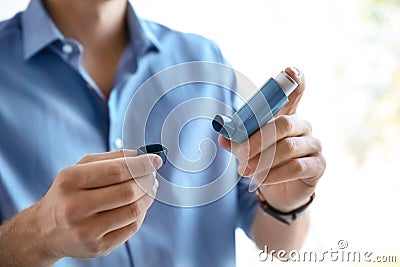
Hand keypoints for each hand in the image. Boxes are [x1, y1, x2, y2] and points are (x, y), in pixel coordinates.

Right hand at [35, 150, 161, 259]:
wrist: (46, 230)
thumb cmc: (68, 193)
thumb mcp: (80, 168)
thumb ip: (111, 158)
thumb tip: (141, 155)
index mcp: (70, 181)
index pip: (116, 171)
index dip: (141, 164)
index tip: (155, 160)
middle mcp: (75, 207)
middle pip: (128, 192)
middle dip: (147, 180)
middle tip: (152, 175)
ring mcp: (86, 231)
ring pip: (133, 211)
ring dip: (148, 196)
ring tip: (150, 187)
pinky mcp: (98, 248)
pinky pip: (132, 227)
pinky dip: (142, 213)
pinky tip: (140, 204)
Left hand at [219, 67, 325, 211]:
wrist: (278, 191)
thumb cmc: (263, 162)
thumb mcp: (247, 150)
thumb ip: (237, 141)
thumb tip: (223, 137)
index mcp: (286, 115)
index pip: (296, 93)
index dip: (295, 81)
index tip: (289, 70)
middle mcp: (303, 126)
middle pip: (284, 123)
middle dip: (258, 139)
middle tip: (240, 153)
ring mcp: (313, 145)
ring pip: (289, 147)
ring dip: (263, 160)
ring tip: (245, 170)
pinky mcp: (318, 165)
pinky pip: (297, 166)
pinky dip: (275, 173)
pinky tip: (262, 179)